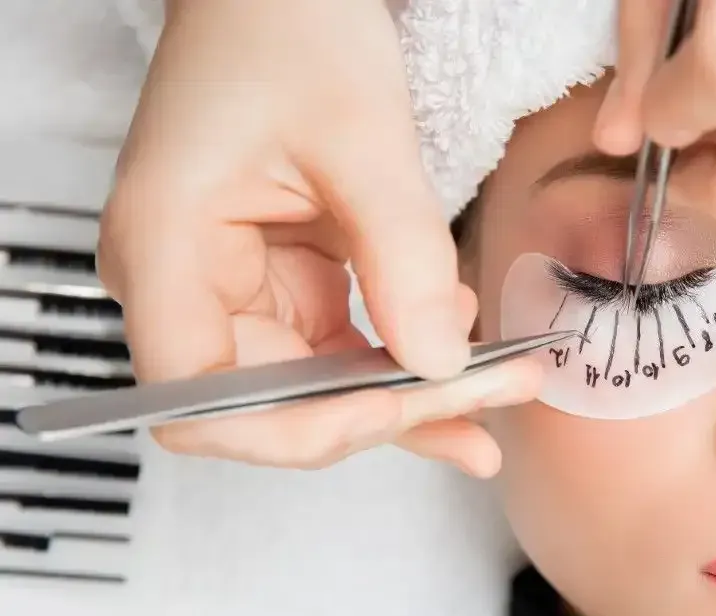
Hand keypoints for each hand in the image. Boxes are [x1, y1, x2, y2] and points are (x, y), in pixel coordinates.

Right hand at [100, 0, 532, 471]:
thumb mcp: (361, 138)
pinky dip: (403, 359)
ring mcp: (232, 290)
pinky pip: (339, 351)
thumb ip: (403, 256)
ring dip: (410, 397)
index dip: (298, 427)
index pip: (202, 403)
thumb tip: (443, 366)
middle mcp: (184, 286)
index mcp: (163, 250)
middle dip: (385, 414)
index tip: (396, 406)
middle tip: (489, 406)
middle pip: (271, 406)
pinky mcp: (279, 286)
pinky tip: (466, 353)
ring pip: (317, 390)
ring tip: (503, 387)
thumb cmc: (288, 30)